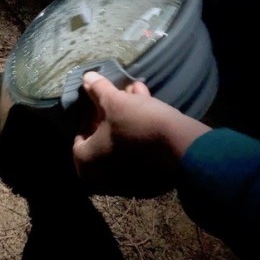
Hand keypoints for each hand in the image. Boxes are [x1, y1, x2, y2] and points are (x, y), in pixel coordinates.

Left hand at [72, 71, 210, 194]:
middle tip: (119, 97)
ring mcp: (128, 183)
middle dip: (111, 115)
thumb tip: (85, 77)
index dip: (89, 117)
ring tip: (137, 93)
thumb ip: (97, 90)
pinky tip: (151, 108)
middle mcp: (103, 178)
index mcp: (87, 163)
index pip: (80, 139)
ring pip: (122, 144)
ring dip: (128, 118)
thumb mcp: (113, 100)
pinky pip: (138, 153)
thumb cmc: (136, 123)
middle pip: (103, 141)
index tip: (99, 103)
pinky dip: (140, 133)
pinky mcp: (149, 181)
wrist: (180, 145)